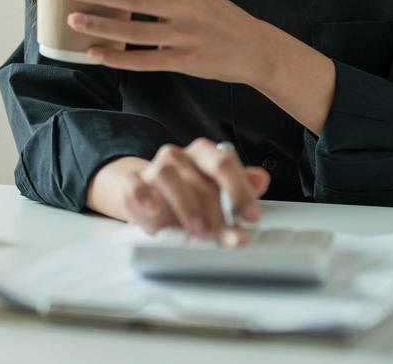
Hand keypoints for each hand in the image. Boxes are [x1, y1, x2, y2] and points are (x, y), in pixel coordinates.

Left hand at [62, 0, 272, 83]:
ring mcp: (187, 36)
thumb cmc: (218, 17)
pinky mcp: (186, 62)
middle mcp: (188, 7)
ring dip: (102, 25)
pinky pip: (145, 61)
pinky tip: (96, 53)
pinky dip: (118, 58)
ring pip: (136, 31)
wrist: (256, 49)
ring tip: (74, 20)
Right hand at [89, 140, 270, 244]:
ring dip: (186, 206)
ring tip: (198, 231)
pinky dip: (143, 196)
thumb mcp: (215, 193)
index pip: (223, 163)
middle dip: (217, 212)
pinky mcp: (131, 183)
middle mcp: (178, 156)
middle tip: (227, 236)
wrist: (144, 194)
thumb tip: (260, 179)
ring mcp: (152, 167)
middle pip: (199, 178)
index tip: (251, 217)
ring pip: (167, 176)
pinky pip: (134, 185)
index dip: (240, 191)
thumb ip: (238, 189)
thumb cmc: (186, 194)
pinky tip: (155, 211)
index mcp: (202, 155)